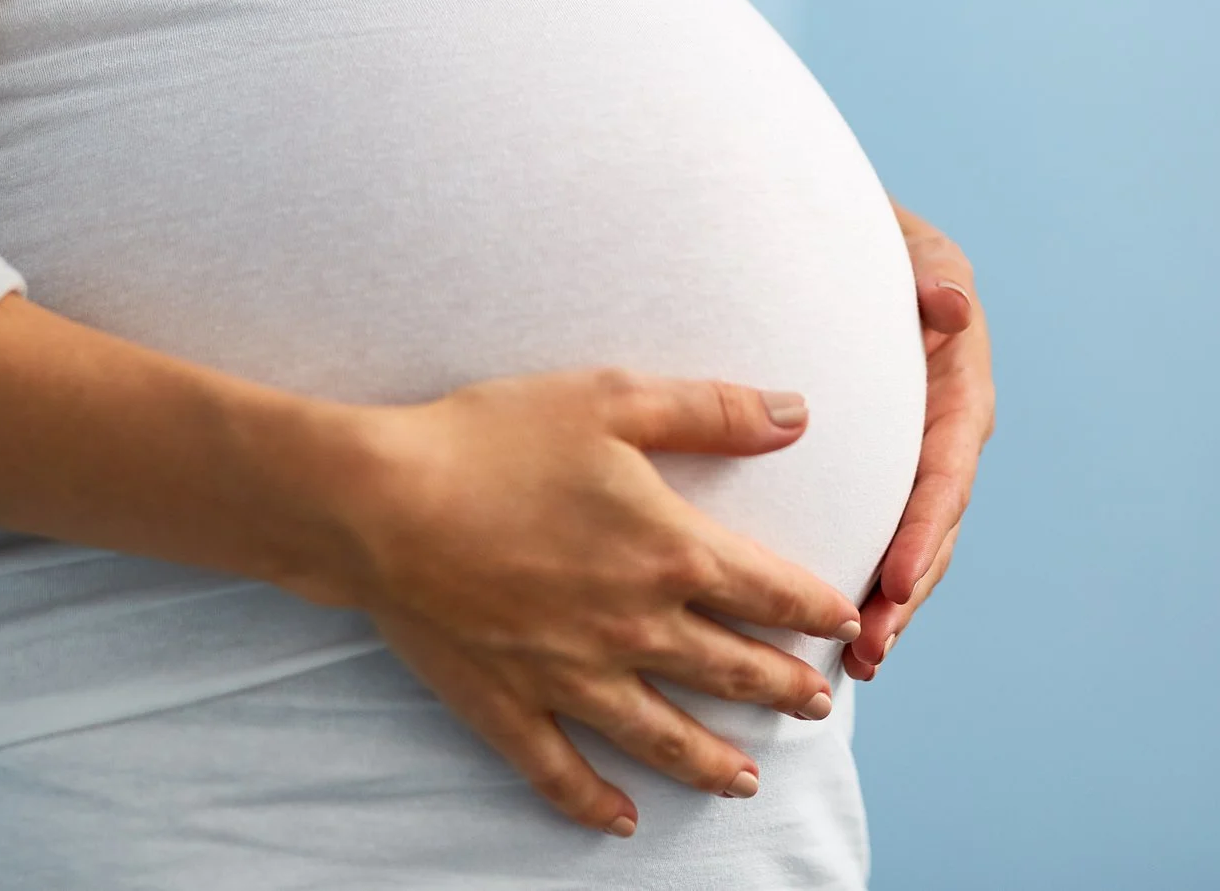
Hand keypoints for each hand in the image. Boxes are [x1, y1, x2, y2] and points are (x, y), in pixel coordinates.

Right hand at [337, 369, 864, 836]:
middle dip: (781, 687)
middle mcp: (634, 627)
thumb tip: (797, 414)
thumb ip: (711, 410)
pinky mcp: (509, 706)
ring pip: (664, 737)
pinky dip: (595, 802)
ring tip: (749, 777)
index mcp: (668, 552)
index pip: (767, 591)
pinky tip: (622, 820)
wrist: (377, 503)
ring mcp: (572, 677)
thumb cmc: (491, 440)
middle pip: (730, 669)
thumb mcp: (610, 400)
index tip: (842, 624)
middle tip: (815, 703)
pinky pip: (562, 772)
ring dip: (713, 760)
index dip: (813, 611)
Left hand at [845, 203, 995, 680]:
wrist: (838, 240)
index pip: (946, 468)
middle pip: (934, 526)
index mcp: (959, 387)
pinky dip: (868, 582)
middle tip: (869, 648)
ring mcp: (916, 456)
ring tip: (857, 664)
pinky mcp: (884, 469)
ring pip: (911, 542)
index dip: (926, 528)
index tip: (900, 580)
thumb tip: (949, 304)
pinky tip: (839, 638)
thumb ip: (930, 271)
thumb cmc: (872, 237)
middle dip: (906, 591)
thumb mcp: (908, 243)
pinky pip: (881, 531)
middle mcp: (947, 432)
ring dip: (889, 604)